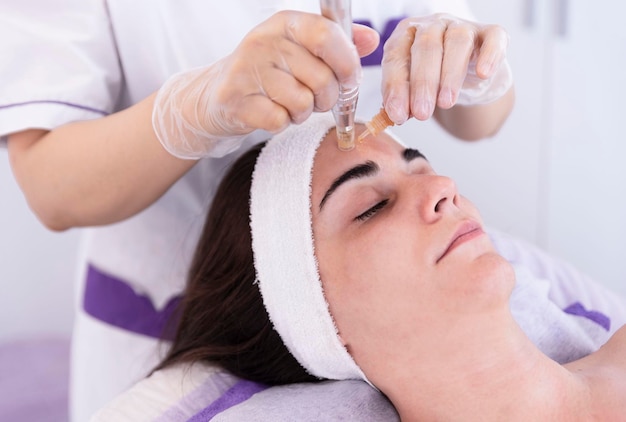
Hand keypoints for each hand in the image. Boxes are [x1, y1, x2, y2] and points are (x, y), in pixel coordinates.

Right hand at [152, 11, 378, 158]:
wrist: (215, 95)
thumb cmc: (268, 73)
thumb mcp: (300, 50)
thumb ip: (338, 43)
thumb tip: (372, 39)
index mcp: (285, 23)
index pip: (327, 35)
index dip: (347, 63)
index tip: (349, 79)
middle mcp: (264, 41)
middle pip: (321, 77)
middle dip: (327, 98)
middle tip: (315, 98)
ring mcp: (246, 70)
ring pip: (302, 102)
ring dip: (302, 112)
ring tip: (289, 104)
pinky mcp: (235, 100)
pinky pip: (279, 120)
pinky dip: (282, 123)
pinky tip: (271, 113)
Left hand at [381, 13, 511, 123]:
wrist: (468, 72)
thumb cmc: (433, 78)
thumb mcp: (412, 89)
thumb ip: (403, 100)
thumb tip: (395, 116)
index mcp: (406, 35)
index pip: (396, 56)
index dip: (395, 86)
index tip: (397, 114)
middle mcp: (433, 25)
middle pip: (426, 47)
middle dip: (422, 84)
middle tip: (421, 114)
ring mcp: (462, 26)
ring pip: (457, 42)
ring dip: (450, 75)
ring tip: (445, 103)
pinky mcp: (490, 33)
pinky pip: (493, 39)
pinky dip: (489, 55)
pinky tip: (484, 74)